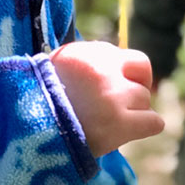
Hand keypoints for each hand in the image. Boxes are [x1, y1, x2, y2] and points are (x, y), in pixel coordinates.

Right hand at [49, 40, 163, 156]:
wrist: (31, 128)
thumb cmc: (45, 98)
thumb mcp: (63, 65)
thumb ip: (91, 60)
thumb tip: (119, 63)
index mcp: (89, 53)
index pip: (133, 59)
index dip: (129, 73)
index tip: (118, 87)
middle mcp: (104, 69)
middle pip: (142, 74)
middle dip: (134, 88)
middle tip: (120, 105)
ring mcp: (113, 95)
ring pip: (144, 100)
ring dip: (133, 111)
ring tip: (110, 122)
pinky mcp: (118, 123)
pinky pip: (153, 122)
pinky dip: (144, 127)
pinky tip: (127, 132)